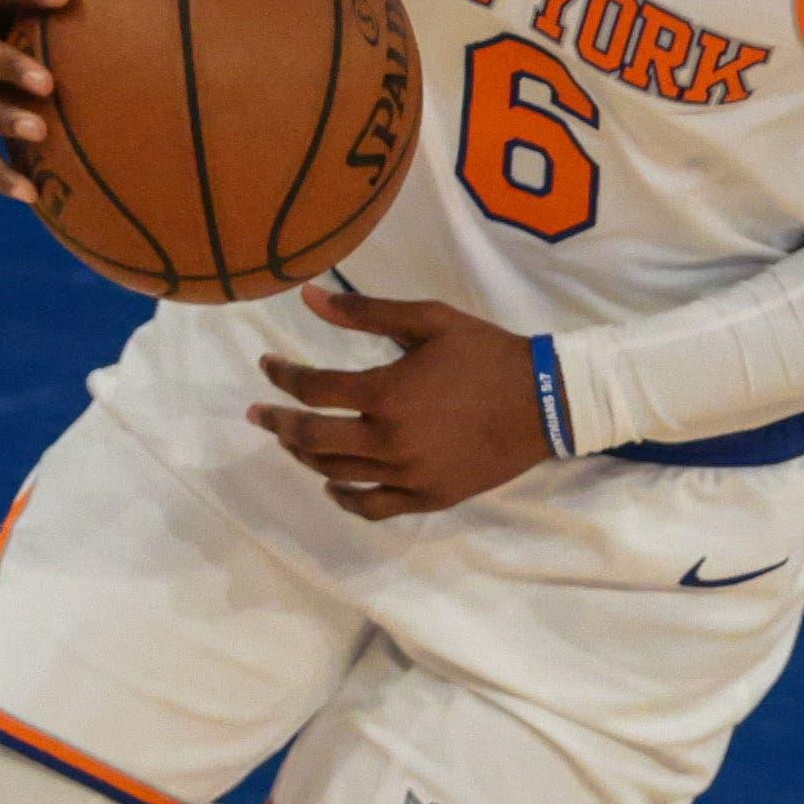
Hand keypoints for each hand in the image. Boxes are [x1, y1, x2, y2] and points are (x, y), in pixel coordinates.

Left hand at [248, 287, 556, 519]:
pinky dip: (345, 499)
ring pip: (336, 474)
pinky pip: (373, 507)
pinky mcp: (427, 497)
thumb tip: (307, 297)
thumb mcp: (427, 320)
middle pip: (312, 438)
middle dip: (278, 422)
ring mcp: (407, 476)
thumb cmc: (484, 353)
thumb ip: (364, 312)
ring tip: (291, 439)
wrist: (543, 400)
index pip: (313, 390)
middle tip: (259, 413)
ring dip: (305, 456)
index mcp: (385, 394)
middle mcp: (388, 441)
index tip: (267, 366)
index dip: (282, 376)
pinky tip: (332, 486)